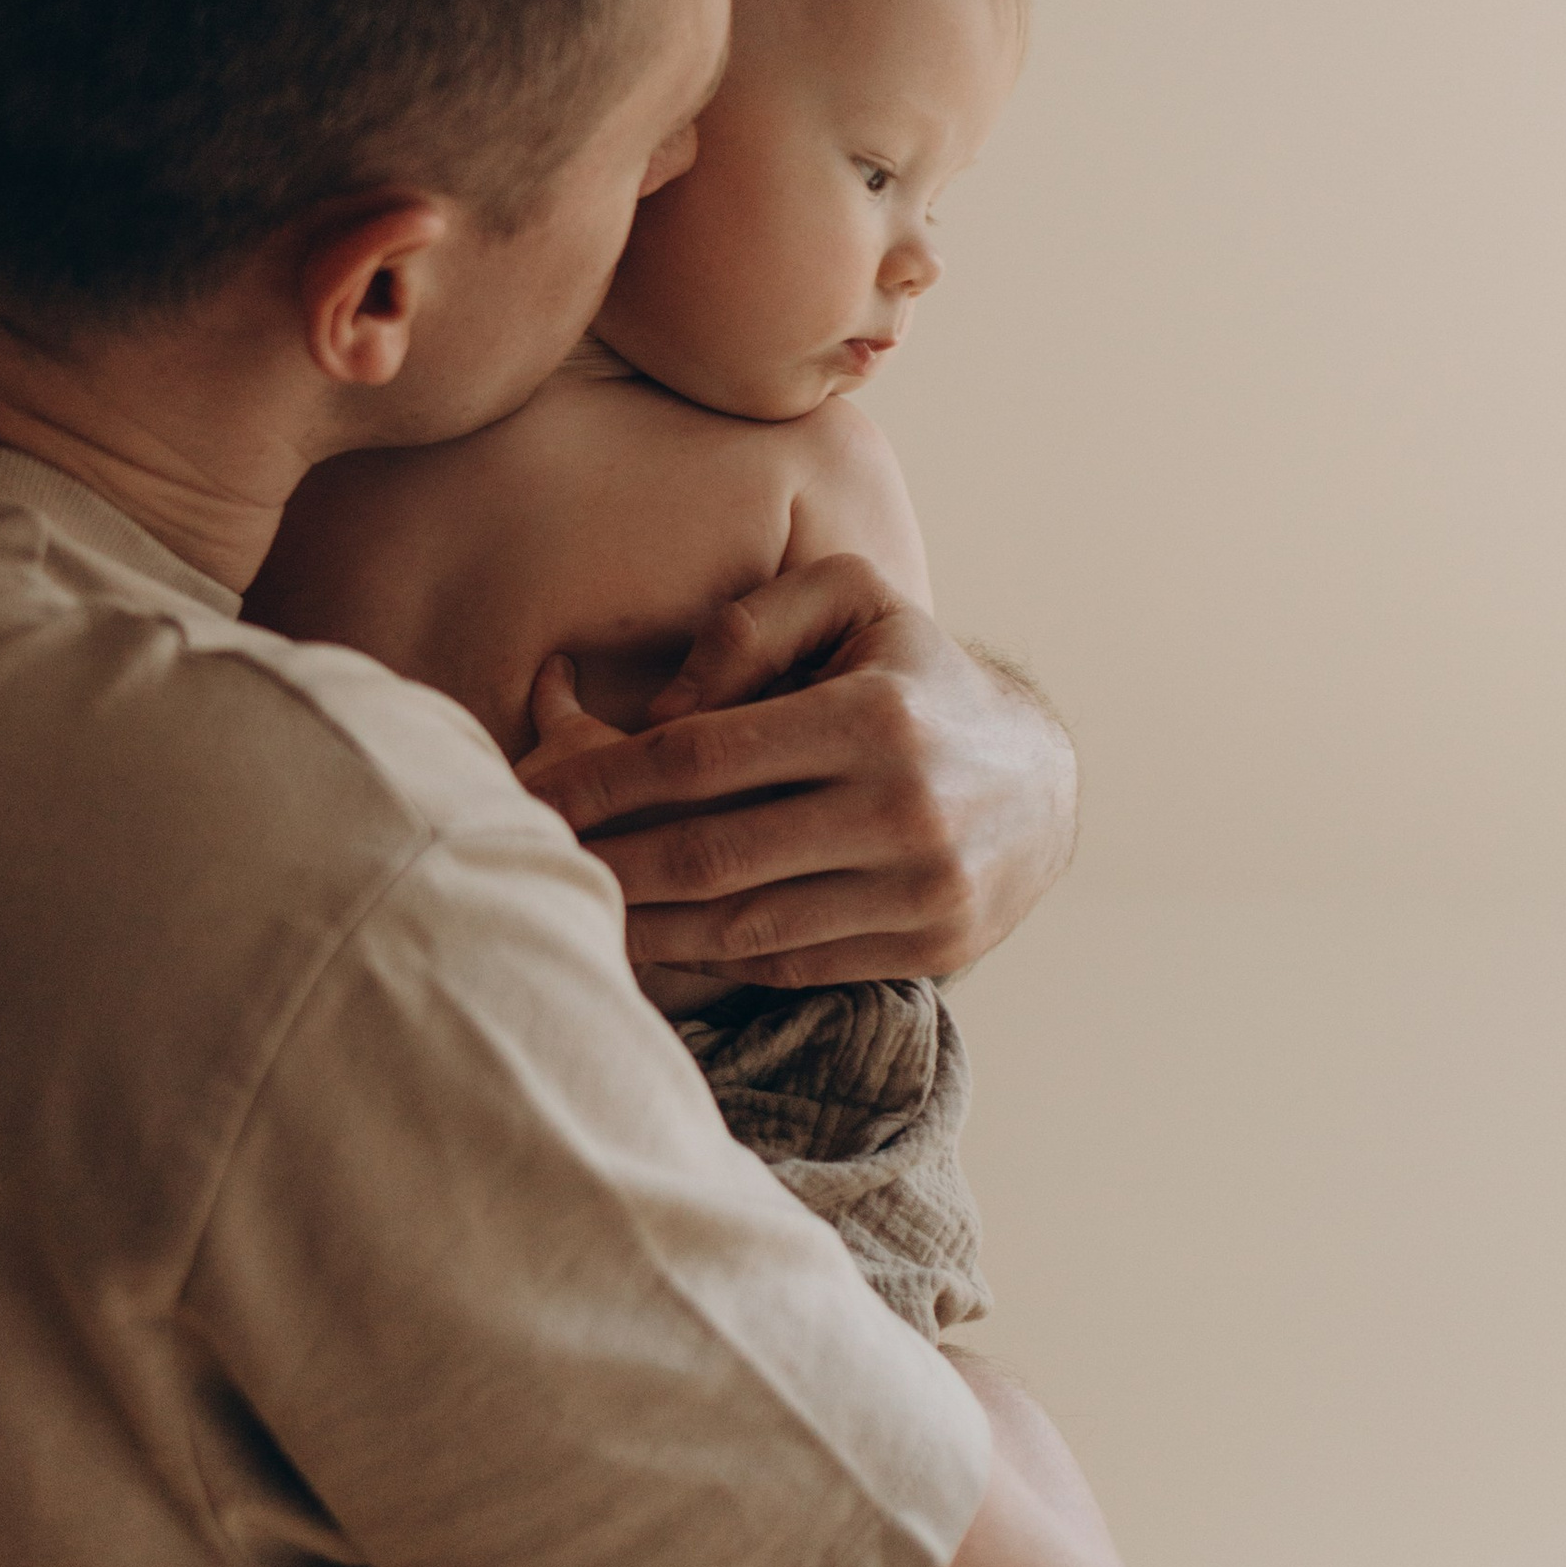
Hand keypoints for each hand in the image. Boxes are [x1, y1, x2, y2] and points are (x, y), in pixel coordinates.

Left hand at [516, 557, 1076, 985]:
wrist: (1040, 782)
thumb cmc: (915, 676)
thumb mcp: (853, 604)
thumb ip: (753, 624)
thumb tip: (665, 705)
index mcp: (874, 716)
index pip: (702, 757)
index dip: (604, 782)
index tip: (530, 796)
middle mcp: (903, 808)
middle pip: (711, 854)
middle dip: (605, 864)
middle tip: (525, 866)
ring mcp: (920, 890)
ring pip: (742, 925)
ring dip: (644, 925)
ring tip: (571, 910)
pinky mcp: (927, 947)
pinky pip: (789, 962)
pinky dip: (709, 958)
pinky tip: (651, 940)